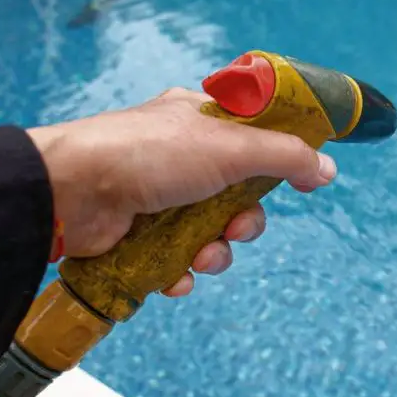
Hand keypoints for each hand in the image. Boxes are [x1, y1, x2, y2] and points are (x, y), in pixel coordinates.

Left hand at [27, 88, 336, 295]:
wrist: (70, 193)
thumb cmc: (148, 154)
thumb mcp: (228, 147)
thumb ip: (283, 156)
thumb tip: (327, 168)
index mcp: (199, 120)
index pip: (255, 136)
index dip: (281, 159)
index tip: (305, 181)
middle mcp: (181, 155)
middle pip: (238, 194)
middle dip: (244, 221)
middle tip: (235, 228)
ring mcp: (158, 196)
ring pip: (210, 232)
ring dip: (215, 253)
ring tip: (201, 258)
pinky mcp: (138, 234)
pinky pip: (177, 259)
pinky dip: (181, 271)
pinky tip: (174, 275)